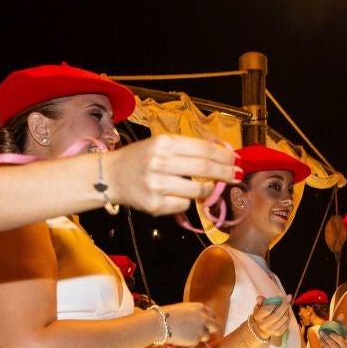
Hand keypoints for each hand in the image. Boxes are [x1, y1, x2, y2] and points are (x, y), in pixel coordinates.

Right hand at [103, 135, 237, 214]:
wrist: (110, 176)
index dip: (224, 156)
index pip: (204, 149)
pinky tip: (180, 195)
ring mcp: (157, 185)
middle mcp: (161, 162)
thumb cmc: (140, 158)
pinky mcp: (155, 204)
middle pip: (205, 169)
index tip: (235, 160)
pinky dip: (188, 201)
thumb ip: (188, 149)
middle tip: (236, 175)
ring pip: (198, 190)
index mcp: (164, 143)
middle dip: (226, 173)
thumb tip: (221, 155)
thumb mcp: (161, 144)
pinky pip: (184, 204)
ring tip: (210, 187)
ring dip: (209, 190)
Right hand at [159, 301, 217, 346]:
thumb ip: (195, 313)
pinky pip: (196, 342)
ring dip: (200, 337)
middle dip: (209, 331)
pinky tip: (182, 338)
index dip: (209, 321)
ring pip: (207, 336)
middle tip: (201, 333)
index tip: (205, 326)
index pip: (213, 316)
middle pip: (215, 326)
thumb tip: (200, 319)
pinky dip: (191, 342)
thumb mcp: (185, 309)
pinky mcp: (197, 339)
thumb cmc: (169, 315)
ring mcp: (201, 328)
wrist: (161, 323)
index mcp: (201, 308)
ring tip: (187, 335)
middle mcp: (204, 317)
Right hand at [249, 295, 291, 341]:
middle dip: (284, 306)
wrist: (260, 328)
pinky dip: (288, 317)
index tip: (279, 299)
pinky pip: (287, 324)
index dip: (275, 304)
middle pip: (277, 315)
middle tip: (288, 299)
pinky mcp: (278, 333)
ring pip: (284, 319)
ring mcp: (271, 330)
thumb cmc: (260, 314)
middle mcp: (264, 325)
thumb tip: (260, 298)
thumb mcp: (258, 307)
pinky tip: (286, 314)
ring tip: (286, 307)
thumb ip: (260, 301)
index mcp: (258, 317)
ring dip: (287, 311)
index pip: (267, 310)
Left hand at [315, 319, 346, 347]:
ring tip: (322, 333)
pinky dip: (324, 343)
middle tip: (327, 331)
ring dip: (326, 338)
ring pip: (333, 345)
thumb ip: (339, 323)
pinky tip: (321, 339)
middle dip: (333, 335)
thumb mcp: (336, 330)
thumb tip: (341, 315)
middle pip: (341, 341)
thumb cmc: (332, 339)